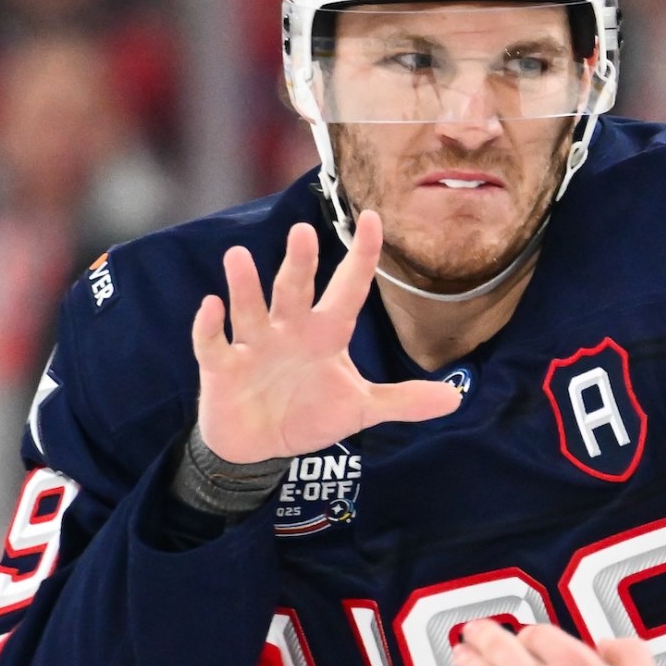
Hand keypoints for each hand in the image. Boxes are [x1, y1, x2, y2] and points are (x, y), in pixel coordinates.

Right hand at [190, 210, 463, 462]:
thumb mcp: (360, 409)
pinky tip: (211, 306)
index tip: (374, 218)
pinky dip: (208, 326)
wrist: (260, 446)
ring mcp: (253, 345)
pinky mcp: (222, 367)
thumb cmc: (309, 414)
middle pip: (296, 291)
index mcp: (325, 334)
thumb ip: (403, 400)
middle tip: (303, 232)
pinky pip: (213, 343)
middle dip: (299, 265)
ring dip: (245, 285)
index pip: (348, 290)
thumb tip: (457, 399)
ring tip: (239, 256)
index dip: (362, 257)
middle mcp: (289, 330)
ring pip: (250, 308)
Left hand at [448, 620, 665, 665]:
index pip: (537, 635)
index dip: (531, 637)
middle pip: (500, 649)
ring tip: (460, 654)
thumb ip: (631, 656)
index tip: (528, 641)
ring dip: (468, 661)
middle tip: (475, 632)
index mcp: (572, 663)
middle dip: (485, 638)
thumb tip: (608, 644)